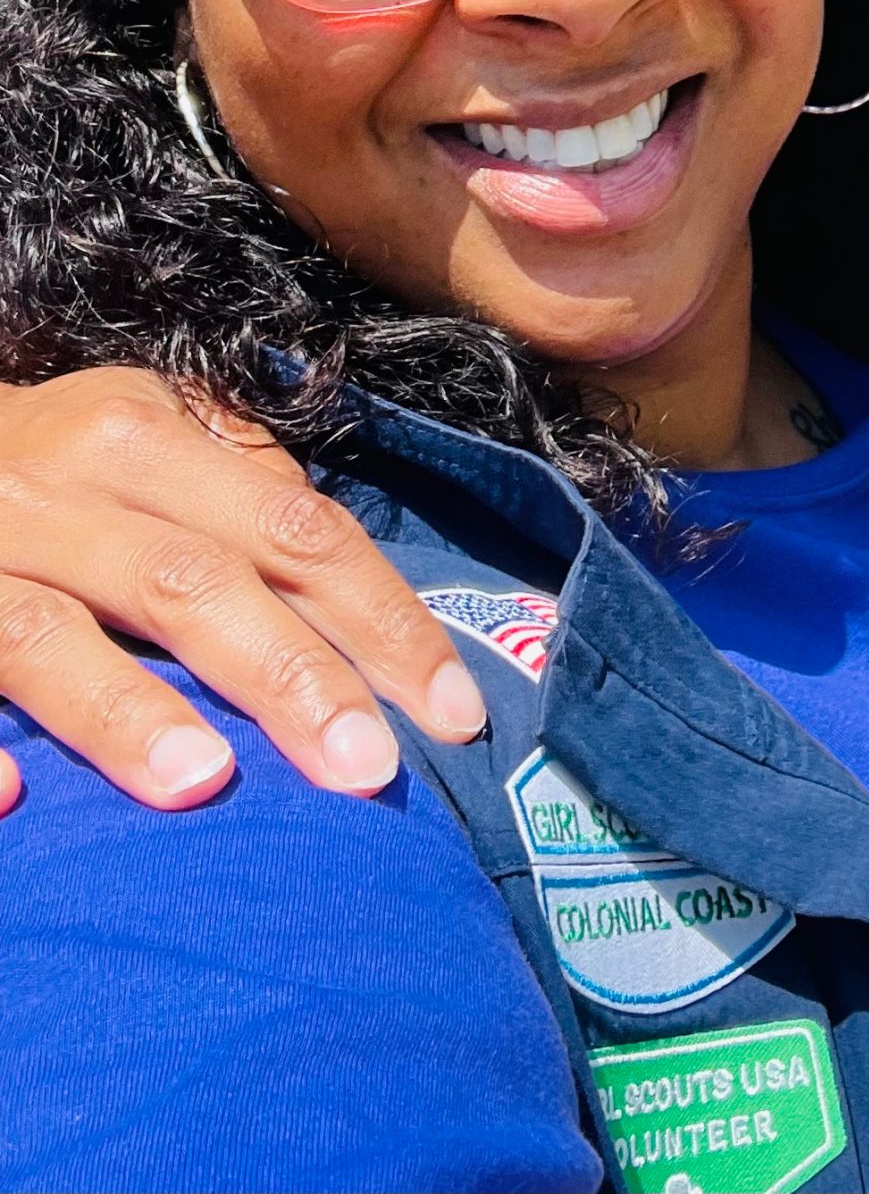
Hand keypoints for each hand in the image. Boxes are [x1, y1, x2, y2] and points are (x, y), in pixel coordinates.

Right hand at [0, 368, 486, 810]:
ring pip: (48, 635)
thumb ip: (247, 500)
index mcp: (146, 437)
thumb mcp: (154, 436)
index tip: (452, 716)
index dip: (383, 622)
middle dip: (290, 677)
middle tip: (366, 770)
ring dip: (126, 710)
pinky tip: (10, 805)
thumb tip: (357, 604)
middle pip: (193, 584)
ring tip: (204, 783)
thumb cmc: (59, 461)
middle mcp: (58, 490)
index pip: (296, 531)